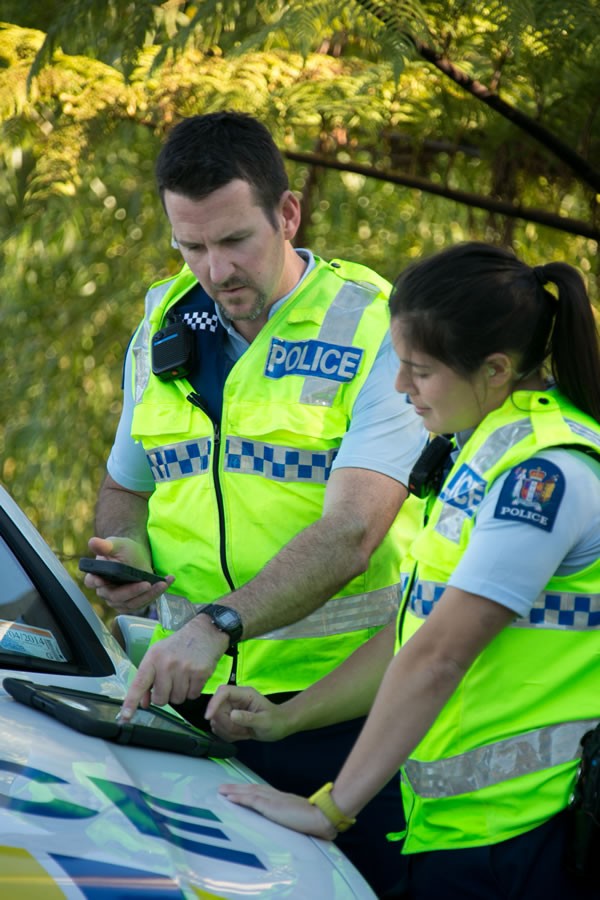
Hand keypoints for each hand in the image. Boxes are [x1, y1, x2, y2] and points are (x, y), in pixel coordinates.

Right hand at [85, 536, 172, 614]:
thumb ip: (105, 545)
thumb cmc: (123, 550)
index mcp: (96, 576)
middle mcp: (106, 591)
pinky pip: (143, 602)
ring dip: (148, 595)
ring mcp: (119, 600)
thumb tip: (92, 542)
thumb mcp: (116, 544)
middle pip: (115, 597)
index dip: (96, 582)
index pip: (91, 581)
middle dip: (131, 591)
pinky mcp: (132, 603)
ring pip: (131, 603)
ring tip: (161, 584)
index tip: (102, 580)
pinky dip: (156, 594)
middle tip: (146, 584)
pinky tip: (167, 582)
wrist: (137, 555)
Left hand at [119, 614, 228, 719]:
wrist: (204, 632)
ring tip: (183, 676)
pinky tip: (193, 677)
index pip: (139, 684)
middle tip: (170, 682)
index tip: (125, 717)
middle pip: (160, 699)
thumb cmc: (178, 645)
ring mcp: (184, 669)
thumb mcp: (158, 655)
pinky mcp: (200, 673)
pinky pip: (192, 696)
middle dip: (165, 696)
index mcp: (153, 658)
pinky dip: (193, 691)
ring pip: (177, 700)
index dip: (130, 703)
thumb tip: (143, 703)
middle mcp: (167, 664)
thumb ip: (148, 679)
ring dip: (180, 693)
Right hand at [206, 686, 287, 741]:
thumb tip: (232, 715)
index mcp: (244, 694)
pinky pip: (220, 728)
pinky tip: (241, 735)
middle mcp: (235, 699)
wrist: (280, 727)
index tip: (208, 717)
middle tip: (241, 731)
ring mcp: (232, 709)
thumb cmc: (275, 721)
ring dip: (228, 731)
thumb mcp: (264, 721)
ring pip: (217, 720)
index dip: (213, 703)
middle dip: (226, 724)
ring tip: (244, 732)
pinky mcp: (230, 719)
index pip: (223, 692)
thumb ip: (248, 718)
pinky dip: (228, 735)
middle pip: (217, 709)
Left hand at [219, 783, 335, 839]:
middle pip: (252, 789)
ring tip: (221, 790)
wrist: (322, 817)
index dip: (249, 790)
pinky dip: (239, 798)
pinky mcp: (271, 806)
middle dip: (237, 788)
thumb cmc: (315, 820)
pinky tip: (229, 797)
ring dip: (234, 790)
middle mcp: (276, 796)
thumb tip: (292, 823)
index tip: (239, 789)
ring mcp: (273, 800)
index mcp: (282, 799)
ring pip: (249, 792)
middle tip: (223, 787)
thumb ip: (293, 818)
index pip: (262, 792)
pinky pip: (251, 800)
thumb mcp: (300, 818)